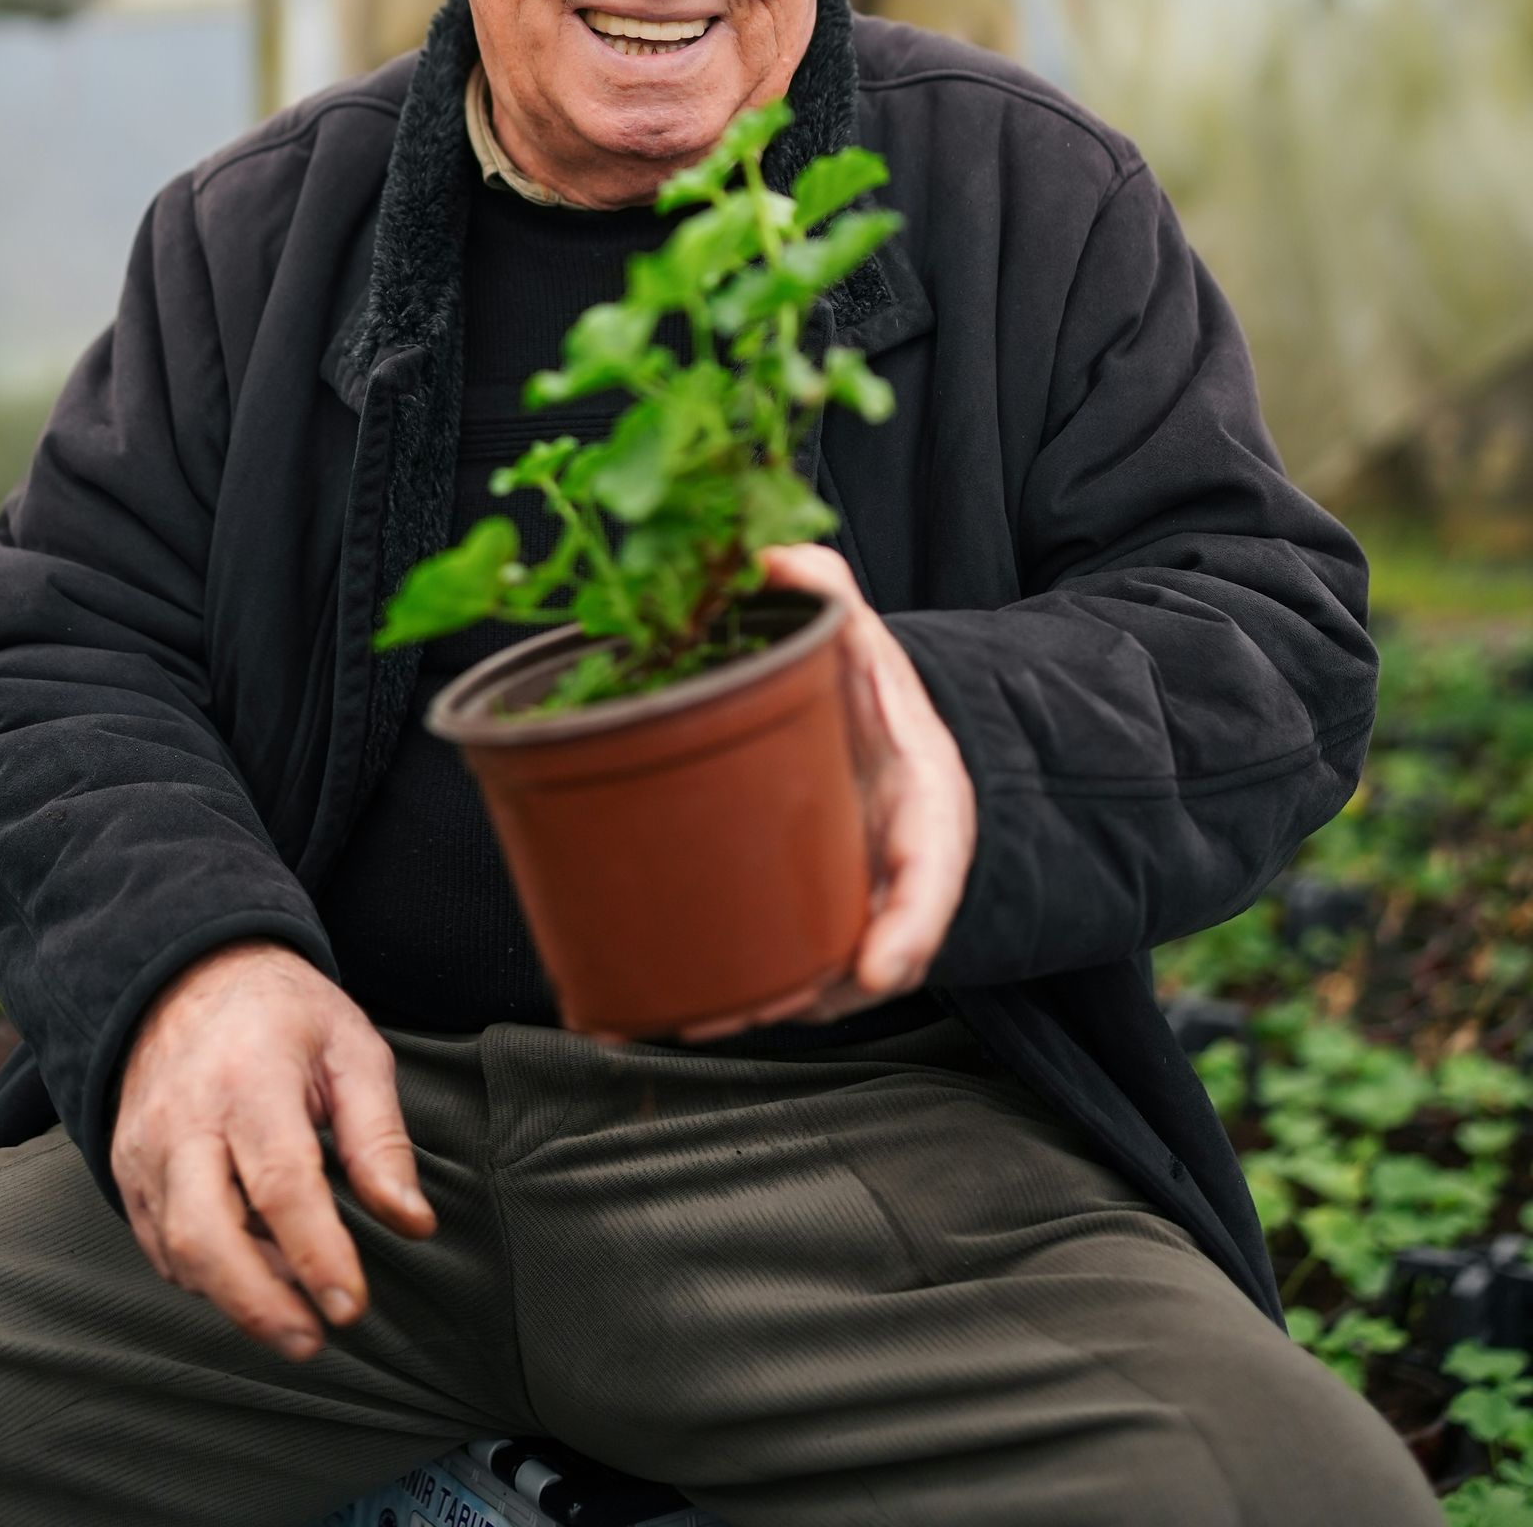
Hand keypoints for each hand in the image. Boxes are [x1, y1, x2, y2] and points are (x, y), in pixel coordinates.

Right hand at [111, 941, 435, 1356]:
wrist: (187, 976)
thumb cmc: (283, 1015)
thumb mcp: (352, 1049)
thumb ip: (381, 1138)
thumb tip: (413, 1222)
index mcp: (250, 1077)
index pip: (281, 1183)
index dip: (317, 1254)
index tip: (351, 1306)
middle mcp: (184, 1117)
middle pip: (206, 1235)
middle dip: (259, 1305)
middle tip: (313, 1339)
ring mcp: (145, 1147)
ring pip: (178, 1251)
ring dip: (238, 1295)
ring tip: (296, 1302)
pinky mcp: (126, 1171)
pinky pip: (159, 1246)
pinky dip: (206, 1275)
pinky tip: (253, 1269)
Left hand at [675, 543, 978, 1040]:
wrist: (881, 758)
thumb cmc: (870, 707)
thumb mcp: (863, 647)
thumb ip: (827, 595)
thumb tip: (768, 555)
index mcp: (924, 817)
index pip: (933, 884)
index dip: (909, 930)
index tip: (880, 971)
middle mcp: (892, 884)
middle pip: (862, 965)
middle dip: (804, 995)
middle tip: (733, 1009)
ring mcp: (852, 919)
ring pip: (809, 988)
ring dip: (746, 1010)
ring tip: (678, 1016)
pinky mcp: (809, 935)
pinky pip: (773, 981)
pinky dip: (718, 1002)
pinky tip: (639, 1013)